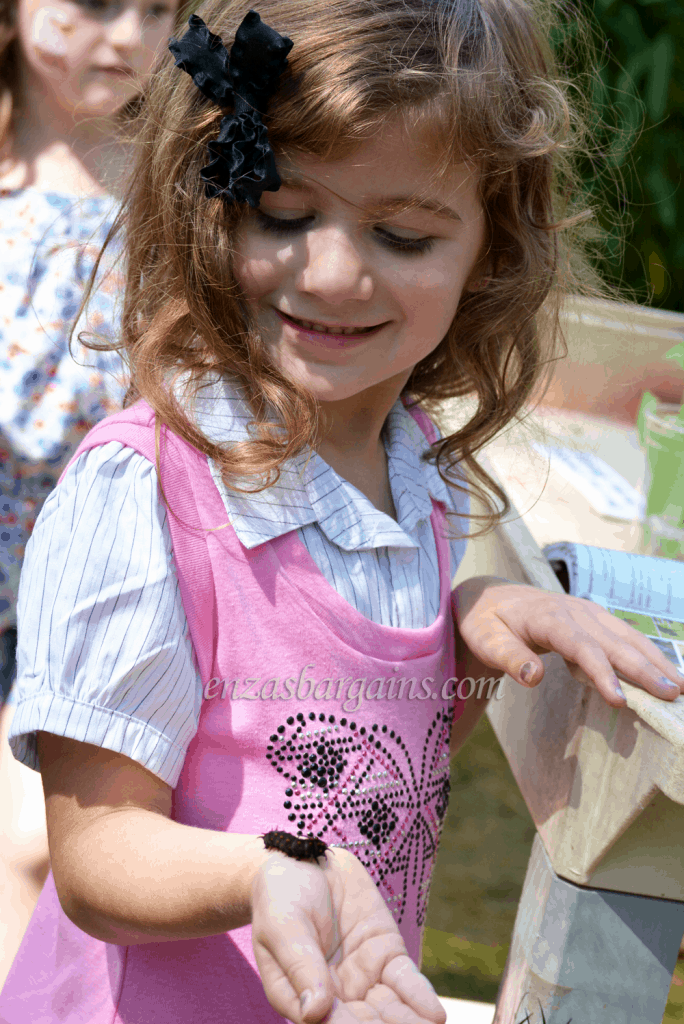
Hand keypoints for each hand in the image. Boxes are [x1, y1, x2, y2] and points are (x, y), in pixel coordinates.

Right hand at [251, 847, 445, 1023]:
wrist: (303, 860)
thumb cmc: (280, 898)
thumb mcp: (282, 928)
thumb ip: (300, 967)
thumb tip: (313, 1013)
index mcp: (301, 997)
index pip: (326, 1023)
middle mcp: (335, 996)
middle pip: (364, 1022)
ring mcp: (363, 977)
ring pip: (389, 1009)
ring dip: (407, 1022)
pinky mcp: (386, 954)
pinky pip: (406, 981)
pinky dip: (420, 998)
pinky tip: (434, 1014)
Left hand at [453, 575, 683, 707]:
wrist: (490, 597)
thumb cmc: (486, 622)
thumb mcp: (485, 640)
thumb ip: (507, 658)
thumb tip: (532, 677)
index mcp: (548, 617)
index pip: (581, 646)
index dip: (602, 672)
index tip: (619, 699)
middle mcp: (575, 611)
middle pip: (614, 642)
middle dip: (645, 669)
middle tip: (672, 695)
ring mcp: (589, 613)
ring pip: (627, 637)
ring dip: (655, 660)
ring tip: (680, 687)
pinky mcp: (595, 620)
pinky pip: (624, 638)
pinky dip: (648, 655)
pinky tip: (665, 674)